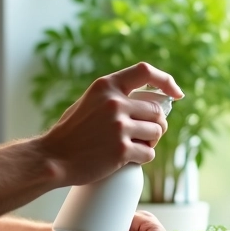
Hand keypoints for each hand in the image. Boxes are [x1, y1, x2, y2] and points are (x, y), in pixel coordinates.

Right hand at [39, 62, 182, 187]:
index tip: (176, 94)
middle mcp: (114, 103)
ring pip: (156, 132)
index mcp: (106, 86)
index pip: (145, 71)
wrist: (53, 158)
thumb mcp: (89, 102)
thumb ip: (113, 97)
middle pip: (157, 111)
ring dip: (151, 142)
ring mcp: (118, 126)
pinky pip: (149, 153)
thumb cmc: (71, 132)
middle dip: (156, 125)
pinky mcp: (121, 150)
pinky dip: (143, 158)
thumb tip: (147, 101)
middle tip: (145, 134)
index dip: (166, 81)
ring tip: (135, 146)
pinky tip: (130, 159)